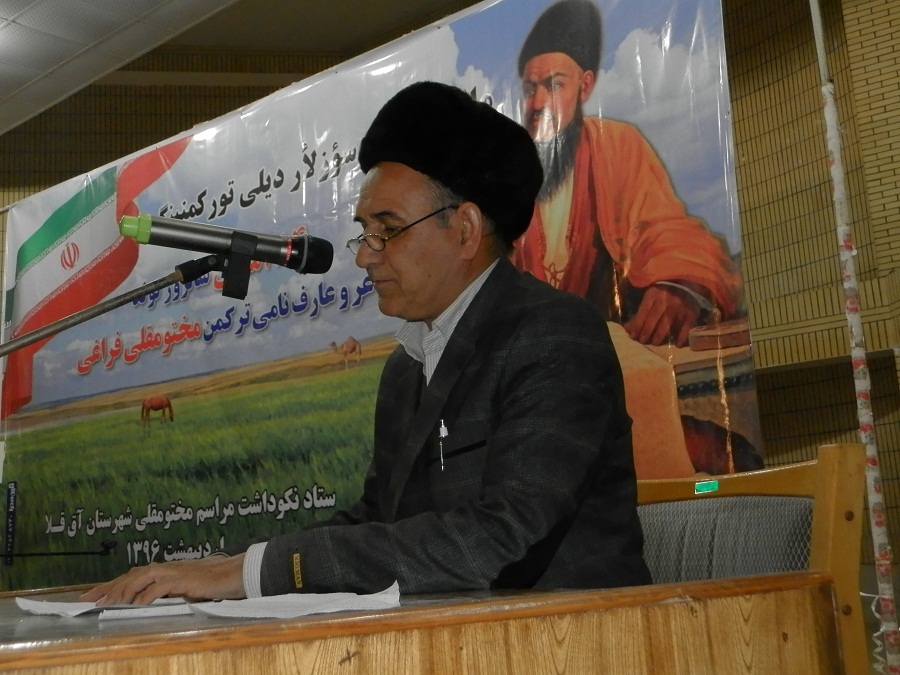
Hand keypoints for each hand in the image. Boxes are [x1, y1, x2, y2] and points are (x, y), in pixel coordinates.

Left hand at [80, 553, 246, 605]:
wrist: (232, 573)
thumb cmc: (210, 581)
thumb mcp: (182, 588)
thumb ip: (165, 592)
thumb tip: (144, 603)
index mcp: (162, 571)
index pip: (129, 577)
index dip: (109, 586)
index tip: (91, 596)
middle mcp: (164, 568)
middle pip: (129, 576)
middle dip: (107, 588)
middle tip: (89, 600)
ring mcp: (172, 572)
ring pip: (140, 579)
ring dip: (123, 592)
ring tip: (109, 604)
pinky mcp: (182, 580)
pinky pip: (159, 588)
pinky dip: (146, 596)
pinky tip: (136, 605)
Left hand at [623, 285, 702, 346]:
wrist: (685, 283)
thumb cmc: (663, 293)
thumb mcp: (650, 298)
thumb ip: (639, 314)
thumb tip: (628, 329)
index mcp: (653, 294)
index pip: (644, 310)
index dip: (638, 324)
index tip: (633, 336)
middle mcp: (666, 299)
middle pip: (654, 316)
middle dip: (647, 330)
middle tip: (643, 341)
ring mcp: (679, 305)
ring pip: (668, 322)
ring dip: (660, 334)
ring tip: (655, 343)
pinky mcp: (691, 311)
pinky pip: (687, 325)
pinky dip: (682, 336)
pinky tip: (678, 344)